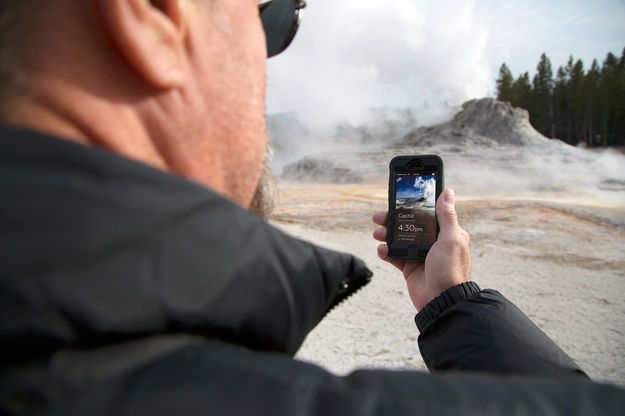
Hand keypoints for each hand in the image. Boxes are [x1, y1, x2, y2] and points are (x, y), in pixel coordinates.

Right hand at [372, 189, 470, 310]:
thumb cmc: (450, 270)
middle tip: (378, 217)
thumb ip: (446, 216)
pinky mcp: (409, 266)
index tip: (398, 200)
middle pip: (409, 224)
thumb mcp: (451, 239)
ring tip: (377, 233)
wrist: (441, 301)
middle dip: (392, 219)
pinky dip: (385, 251)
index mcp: (445, 233)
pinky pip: (393, 255)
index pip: (427, 214)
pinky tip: (382, 250)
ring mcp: (419, 254)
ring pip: (398, 238)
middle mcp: (432, 242)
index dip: (412, 206)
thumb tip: (448, 192)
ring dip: (385, 234)